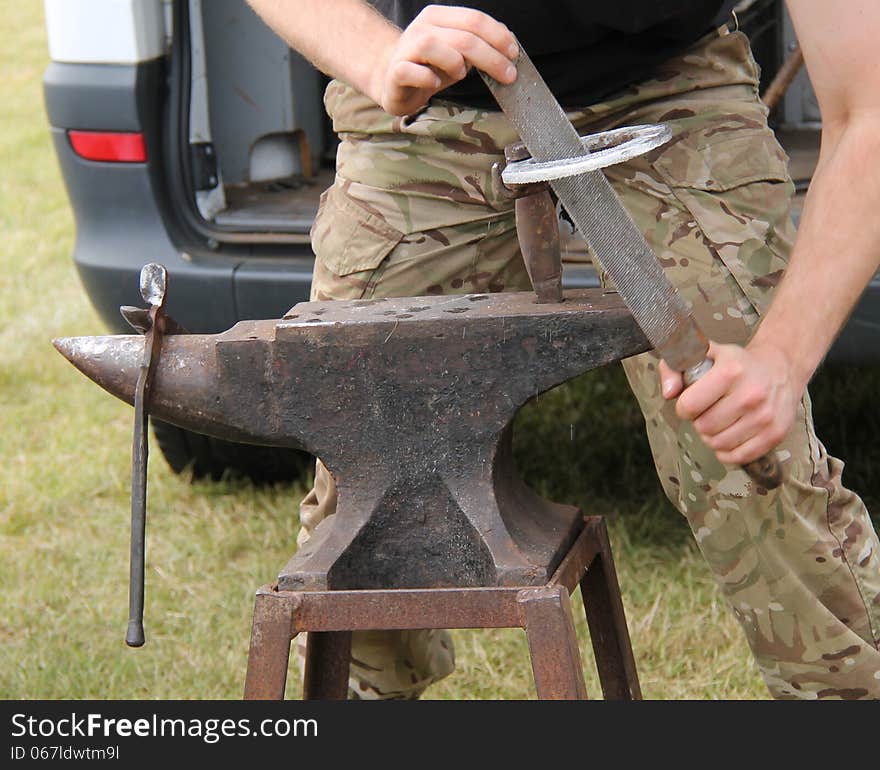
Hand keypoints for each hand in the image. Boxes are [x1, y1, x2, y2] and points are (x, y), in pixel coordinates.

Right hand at [370, 5, 517, 114]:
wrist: (394, 80)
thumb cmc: (430, 67)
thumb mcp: (458, 52)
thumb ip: (478, 45)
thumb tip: (508, 44)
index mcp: (439, 17)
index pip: (474, 20)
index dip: (498, 36)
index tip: (513, 54)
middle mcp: (422, 27)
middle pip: (463, 37)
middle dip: (491, 58)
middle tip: (507, 75)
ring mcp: (407, 48)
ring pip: (435, 46)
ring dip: (455, 63)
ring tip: (459, 75)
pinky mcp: (396, 71)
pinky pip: (414, 72)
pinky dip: (428, 79)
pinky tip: (435, 83)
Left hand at [658, 341, 804, 464]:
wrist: (780, 368)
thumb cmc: (737, 364)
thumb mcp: (705, 354)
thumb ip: (675, 368)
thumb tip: (669, 393)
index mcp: (731, 372)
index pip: (689, 405)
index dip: (684, 407)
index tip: (692, 402)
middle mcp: (750, 395)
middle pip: (704, 427)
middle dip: (699, 422)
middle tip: (709, 411)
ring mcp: (764, 416)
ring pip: (718, 444)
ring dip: (712, 437)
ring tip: (720, 422)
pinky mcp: (775, 434)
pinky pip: (738, 457)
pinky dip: (728, 452)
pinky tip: (730, 436)